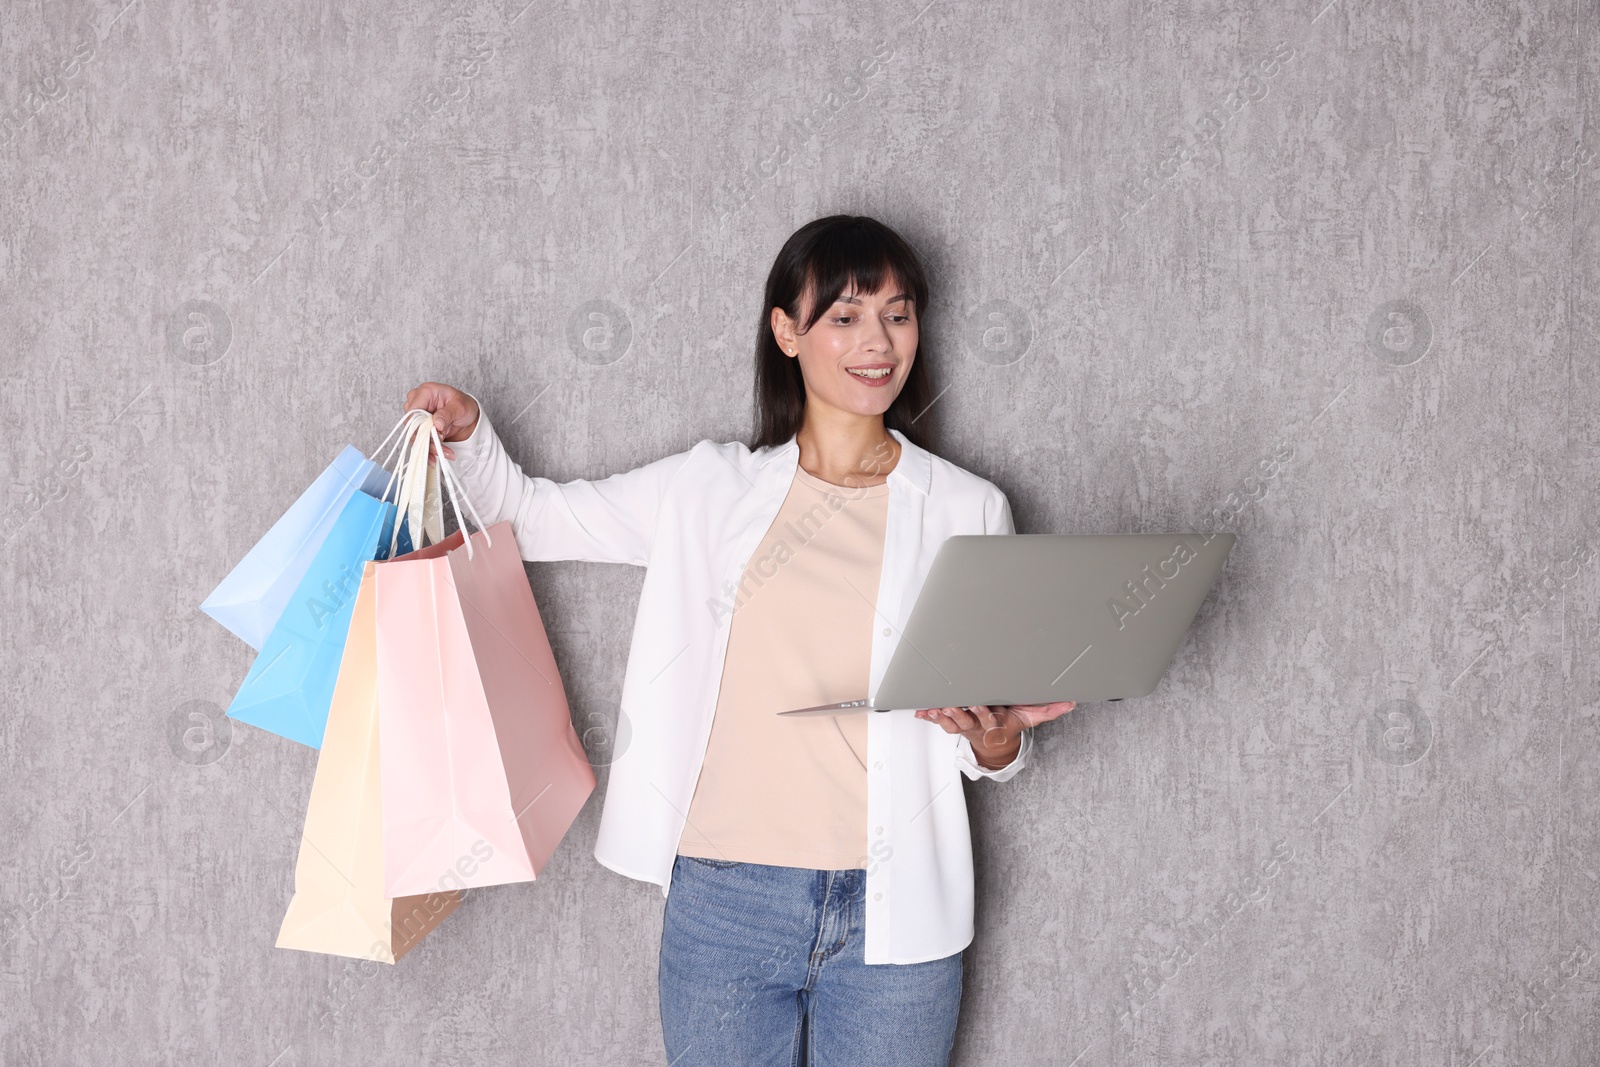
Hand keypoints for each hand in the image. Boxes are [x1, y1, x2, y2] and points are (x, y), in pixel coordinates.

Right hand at [402, 382, 479, 460]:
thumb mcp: (460, 407)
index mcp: (425, 392)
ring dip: (429, 448)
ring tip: (446, 453)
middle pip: (413, 425)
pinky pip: (419, 441)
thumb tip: (436, 423)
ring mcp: (417, 416)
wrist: (467, 416)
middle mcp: (418, 403)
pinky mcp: (421, 428)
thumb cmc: (464, 405)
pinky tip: (437, 457)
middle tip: (442, 449)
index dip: (420, 426)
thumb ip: (447, 414)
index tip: (434, 436)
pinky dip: (429, 450)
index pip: (413, 411)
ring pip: (415, 435)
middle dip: (427, 440)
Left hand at [914, 702, 1076, 769]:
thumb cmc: (1011, 723)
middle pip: (966, 721)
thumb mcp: (1031, 717)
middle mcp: (977, 726)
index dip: (983, 714)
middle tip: (949, 705)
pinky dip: (929, 717)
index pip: (989, 720)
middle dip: (957, 714)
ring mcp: (964, 725)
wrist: (996, 742)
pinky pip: (939, 721)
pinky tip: (921, 712)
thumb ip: (1049, 710)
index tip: (978, 705)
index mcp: (995, 724)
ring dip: (940, 717)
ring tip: (933, 708)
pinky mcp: (953, 722)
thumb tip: (1071, 703)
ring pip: (950, 723)